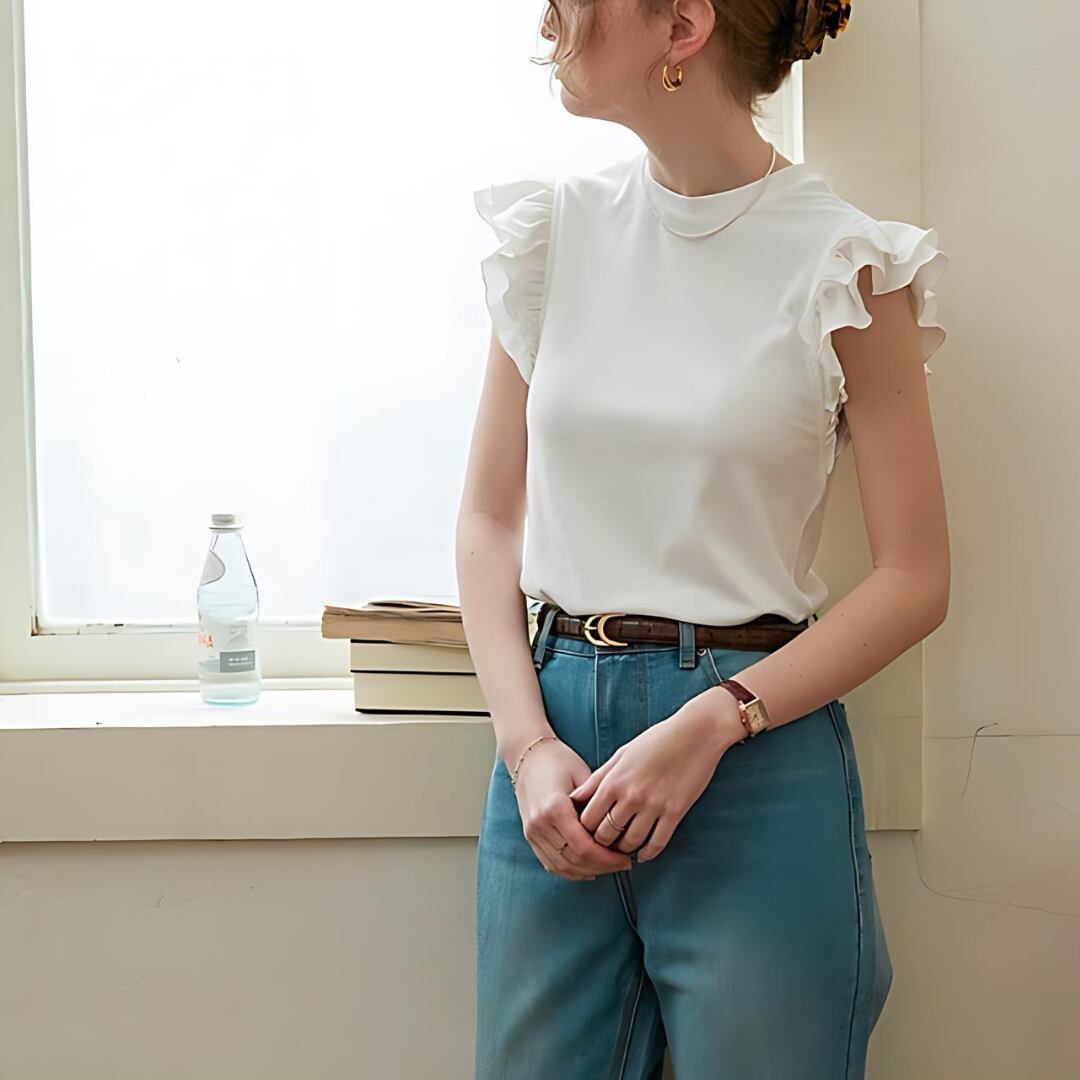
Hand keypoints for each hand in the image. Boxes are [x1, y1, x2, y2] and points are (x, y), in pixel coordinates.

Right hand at [508, 737, 634, 882]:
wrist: (528, 756)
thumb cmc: (559, 760)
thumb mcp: (583, 775)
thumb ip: (597, 803)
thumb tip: (620, 829)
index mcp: (554, 808)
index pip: (583, 847)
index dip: (607, 859)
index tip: (626, 858)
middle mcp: (540, 824)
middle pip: (574, 861)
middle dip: (602, 867)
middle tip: (623, 864)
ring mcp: (532, 832)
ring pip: (563, 867)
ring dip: (588, 872)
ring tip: (609, 867)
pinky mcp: (529, 836)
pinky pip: (551, 864)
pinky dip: (571, 872)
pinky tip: (589, 870)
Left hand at [568, 687, 744, 861]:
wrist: (695, 733)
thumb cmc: (656, 741)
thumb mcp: (622, 755)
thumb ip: (598, 778)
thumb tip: (575, 799)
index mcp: (614, 780)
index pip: (587, 819)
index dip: (584, 830)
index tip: (589, 832)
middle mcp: (631, 795)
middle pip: (605, 835)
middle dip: (602, 843)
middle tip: (605, 845)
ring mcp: (654, 805)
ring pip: (630, 843)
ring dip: (625, 850)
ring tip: (623, 849)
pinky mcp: (675, 812)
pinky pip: (657, 843)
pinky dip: (648, 853)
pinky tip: (644, 854)